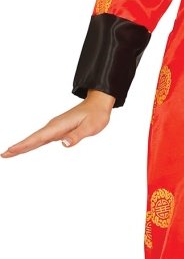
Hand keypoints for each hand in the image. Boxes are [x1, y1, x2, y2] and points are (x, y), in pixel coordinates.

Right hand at [0, 90, 116, 157]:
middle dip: (18, 147)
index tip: (10, 151)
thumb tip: (64, 144)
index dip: (23, 145)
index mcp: (59, 126)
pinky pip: (42, 138)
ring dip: (23, 146)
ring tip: (10, 153)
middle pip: (33, 139)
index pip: (38, 138)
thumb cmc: (96, 115)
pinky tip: (28, 148)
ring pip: (36, 139)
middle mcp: (54, 126)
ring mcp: (55, 128)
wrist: (98, 103)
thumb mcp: (90, 127)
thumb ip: (77, 136)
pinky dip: (33, 143)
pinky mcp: (58, 129)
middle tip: (4, 155)